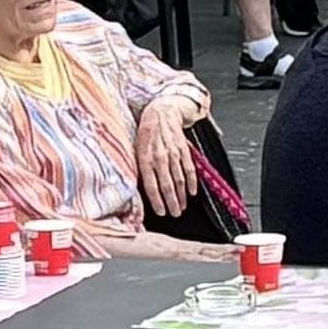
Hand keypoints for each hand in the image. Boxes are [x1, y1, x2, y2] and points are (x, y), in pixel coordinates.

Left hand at [132, 96, 203, 217]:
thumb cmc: (146, 134)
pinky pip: (189, 169)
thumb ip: (140, 168)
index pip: (151, 185)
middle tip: (174, 214)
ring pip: (179, 179)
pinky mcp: (183, 150)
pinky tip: (191, 192)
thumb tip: (140, 189)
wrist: (160, 114)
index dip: (157, 200)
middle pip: (167, 185)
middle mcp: (159, 157)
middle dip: (171, 202)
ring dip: (181, 195)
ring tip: (182, 207)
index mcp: (145, 158)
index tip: (161, 212)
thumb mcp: (136, 150)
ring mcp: (173, 154)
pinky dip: (191, 182)